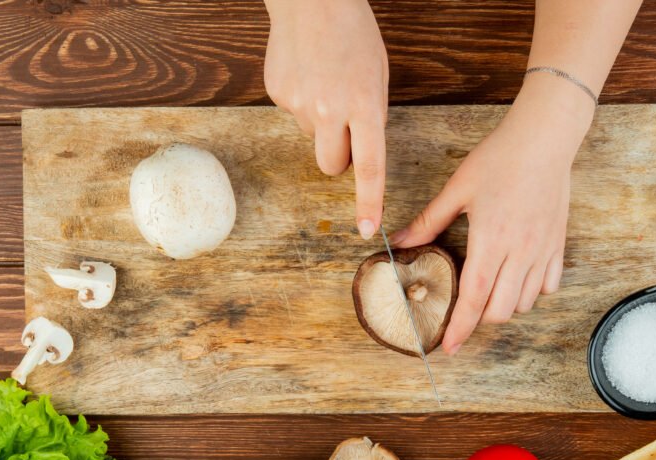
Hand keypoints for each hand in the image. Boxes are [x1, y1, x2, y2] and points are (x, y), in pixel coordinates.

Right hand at [264, 0, 388, 238]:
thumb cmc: (353, 34)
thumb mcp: (377, 76)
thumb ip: (371, 118)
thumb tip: (357, 154)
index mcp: (364, 106)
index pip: (369, 167)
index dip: (368, 202)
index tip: (365, 229)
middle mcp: (330, 111)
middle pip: (332, 165)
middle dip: (339, 157)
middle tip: (345, 125)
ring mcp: (299, 104)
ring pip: (313, 139)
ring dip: (321, 124)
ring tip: (325, 84)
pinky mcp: (278, 95)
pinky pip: (294, 115)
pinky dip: (302, 102)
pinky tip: (307, 74)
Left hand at [392, 77, 593, 354]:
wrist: (544, 138)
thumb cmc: (499, 159)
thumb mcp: (458, 189)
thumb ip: (429, 221)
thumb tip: (400, 242)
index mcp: (490, 241)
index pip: (473, 298)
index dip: (460, 328)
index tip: (449, 347)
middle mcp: (519, 252)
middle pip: (500, 310)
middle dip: (479, 319)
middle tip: (464, 311)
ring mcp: (542, 251)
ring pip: (524, 303)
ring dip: (504, 306)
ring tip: (488, 293)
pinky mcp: (557, 245)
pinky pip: (548, 286)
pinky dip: (531, 292)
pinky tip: (517, 278)